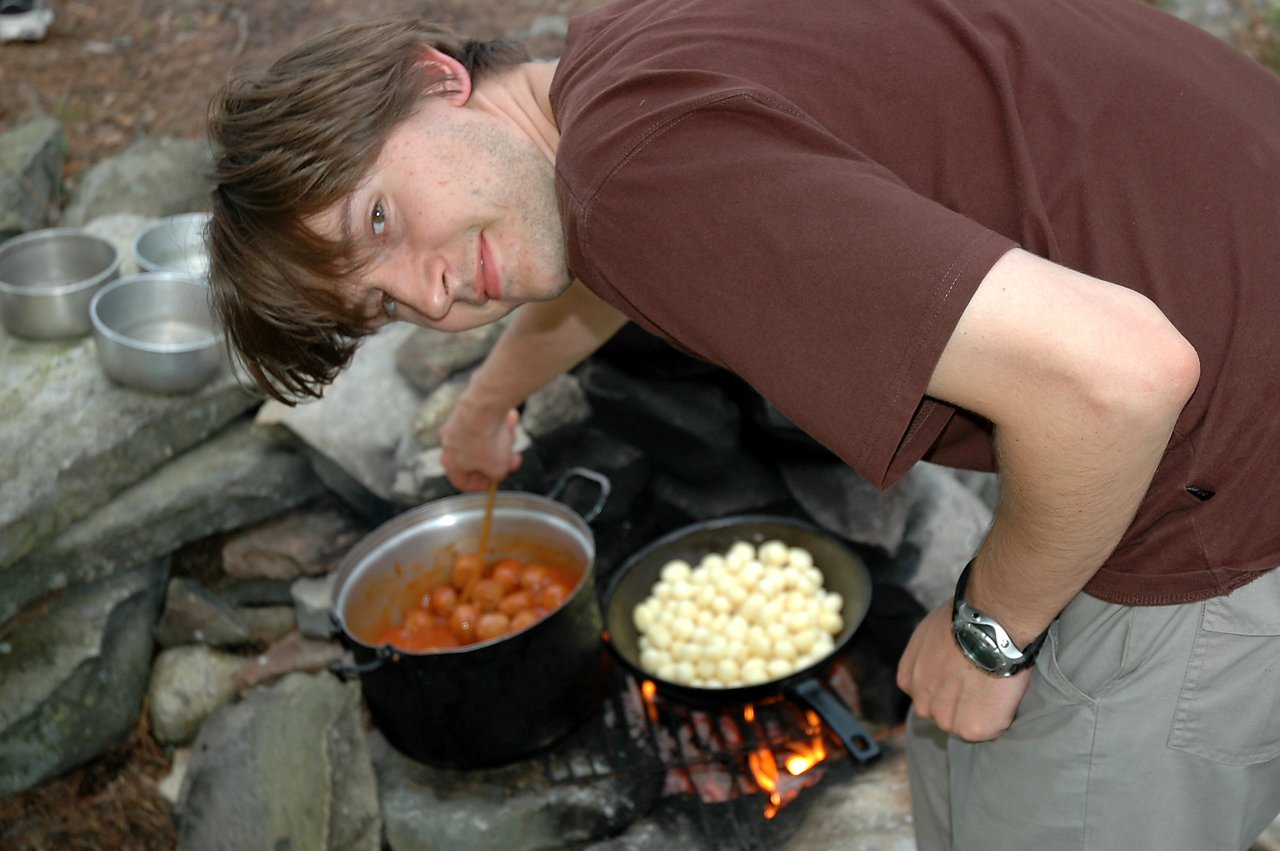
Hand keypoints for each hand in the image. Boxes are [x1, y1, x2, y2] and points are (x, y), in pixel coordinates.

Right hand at [439, 401, 522, 491]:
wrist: (484, 406)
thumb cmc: (487, 440)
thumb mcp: (497, 469)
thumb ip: (496, 475)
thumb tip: (496, 472)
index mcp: (451, 463)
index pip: (462, 481)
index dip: (480, 486)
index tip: (494, 483)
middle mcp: (448, 443)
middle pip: (475, 459)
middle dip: (497, 460)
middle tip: (512, 459)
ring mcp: (455, 425)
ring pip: (482, 440)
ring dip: (500, 441)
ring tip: (512, 436)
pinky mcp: (465, 410)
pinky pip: (485, 422)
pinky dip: (498, 424)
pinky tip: (510, 420)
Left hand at [896, 602, 1031, 741]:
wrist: (988, 624)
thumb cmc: (965, 620)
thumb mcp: (929, 634)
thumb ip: (928, 657)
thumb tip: (942, 658)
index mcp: (908, 679)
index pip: (926, 696)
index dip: (947, 688)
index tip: (963, 676)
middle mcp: (921, 701)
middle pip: (942, 714)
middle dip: (960, 703)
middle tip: (982, 682)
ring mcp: (944, 718)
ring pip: (963, 726)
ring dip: (980, 712)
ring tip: (994, 686)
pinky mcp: (970, 728)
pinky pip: (987, 731)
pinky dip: (999, 718)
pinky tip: (1002, 694)